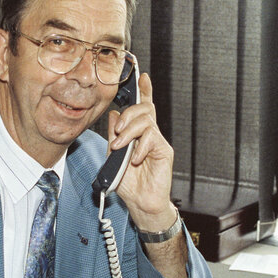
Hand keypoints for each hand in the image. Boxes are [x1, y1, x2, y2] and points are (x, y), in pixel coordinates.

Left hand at [107, 73, 176, 232]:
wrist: (141, 202)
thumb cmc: (129, 182)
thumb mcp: (114, 156)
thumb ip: (114, 135)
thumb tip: (113, 115)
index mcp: (138, 133)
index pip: (143, 107)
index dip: (144, 90)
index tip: (142, 76)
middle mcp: (150, 134)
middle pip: (144, 108)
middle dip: (128, 114)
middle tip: (117, 132)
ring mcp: (158, 142)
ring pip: (146, 121)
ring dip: (129, 132)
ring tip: (121, 147)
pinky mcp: (164, 151)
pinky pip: (152, 138)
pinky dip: (139, 147)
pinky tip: (134, 159)